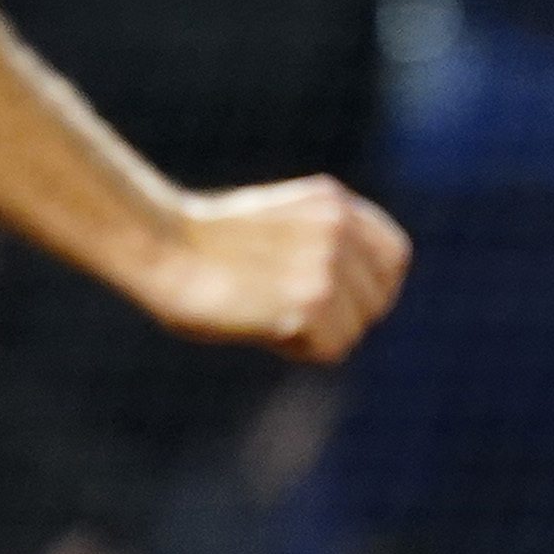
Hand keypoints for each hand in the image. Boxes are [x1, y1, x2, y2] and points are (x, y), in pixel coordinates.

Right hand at [135, 178, 410, 361]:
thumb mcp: (282, 227)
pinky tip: (261, 326)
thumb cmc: (205, 246)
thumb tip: (365, 291)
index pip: (394, 256)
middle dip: (342, 317)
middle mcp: (338, 228)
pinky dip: (297, 349)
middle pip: (377, 301)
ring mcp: (328, 263)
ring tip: (266, 311)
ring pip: (354, 330)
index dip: (373, 287)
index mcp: (333, 203)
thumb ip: (325, 245)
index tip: (340, 301)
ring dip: (316, 335)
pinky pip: (330, 350)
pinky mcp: (313, 301)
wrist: (160, 246)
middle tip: (288, 310)